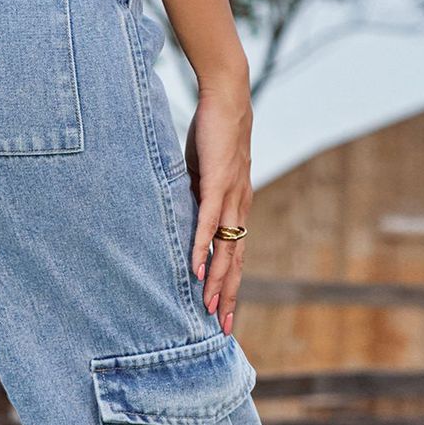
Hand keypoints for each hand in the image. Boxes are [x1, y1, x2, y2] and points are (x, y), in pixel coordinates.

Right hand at [186, 79, 253, 335]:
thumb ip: (196, 198)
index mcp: (236, 207)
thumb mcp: (202, 174)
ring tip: (210, 307)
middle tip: (222, 328)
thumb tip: (183, 216)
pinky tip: (198, 269)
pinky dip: (204, 247)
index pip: (235, 254)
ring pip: (226, 248)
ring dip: (218, 280)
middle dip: (229, 295)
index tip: (224, 313)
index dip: (230, 284)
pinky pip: (210, 222)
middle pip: (236, 260)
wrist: (228, 97)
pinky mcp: (219, 183)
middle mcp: (240, 207)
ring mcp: (232, 197)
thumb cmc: (214, 132)